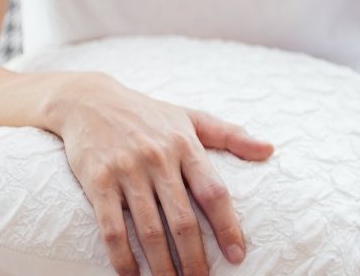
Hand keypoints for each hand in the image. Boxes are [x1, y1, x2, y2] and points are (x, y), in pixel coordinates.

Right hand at [50, 73, 274, 275]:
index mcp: (186, 146)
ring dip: (162, 264)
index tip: (237, 255)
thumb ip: (231, 135)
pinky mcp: (97, 182)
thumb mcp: (191, 117)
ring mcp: (127, 171)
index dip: (227, 226)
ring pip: (149, 229)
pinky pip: (112, 228)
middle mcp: (159, 159)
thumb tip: (270, 150)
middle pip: (183, 219)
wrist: (89, 100)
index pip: (214, 192)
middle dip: (195, 257)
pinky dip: (123, 256)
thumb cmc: (149, 113)